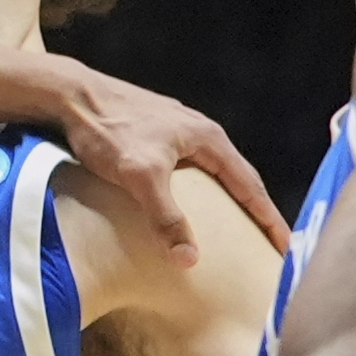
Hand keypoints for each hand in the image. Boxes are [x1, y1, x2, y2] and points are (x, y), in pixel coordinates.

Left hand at [51, 67, 286, 258]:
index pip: (250, 186)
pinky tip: (188, 207)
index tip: (285, 247)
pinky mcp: (154, 136)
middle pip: (237, 179)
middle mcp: (199, 132)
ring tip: (234, 231)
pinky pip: (189, 171)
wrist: (70, 95)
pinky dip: (199, 193)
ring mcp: (176, 132)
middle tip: (267, 244)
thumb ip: (165, 217)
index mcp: (208, 139)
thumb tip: (189, 259)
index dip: (269, 218)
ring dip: (227, 201)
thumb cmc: (107, 130)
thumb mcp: (140, 176)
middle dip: (254, 211)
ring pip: (212, 173)